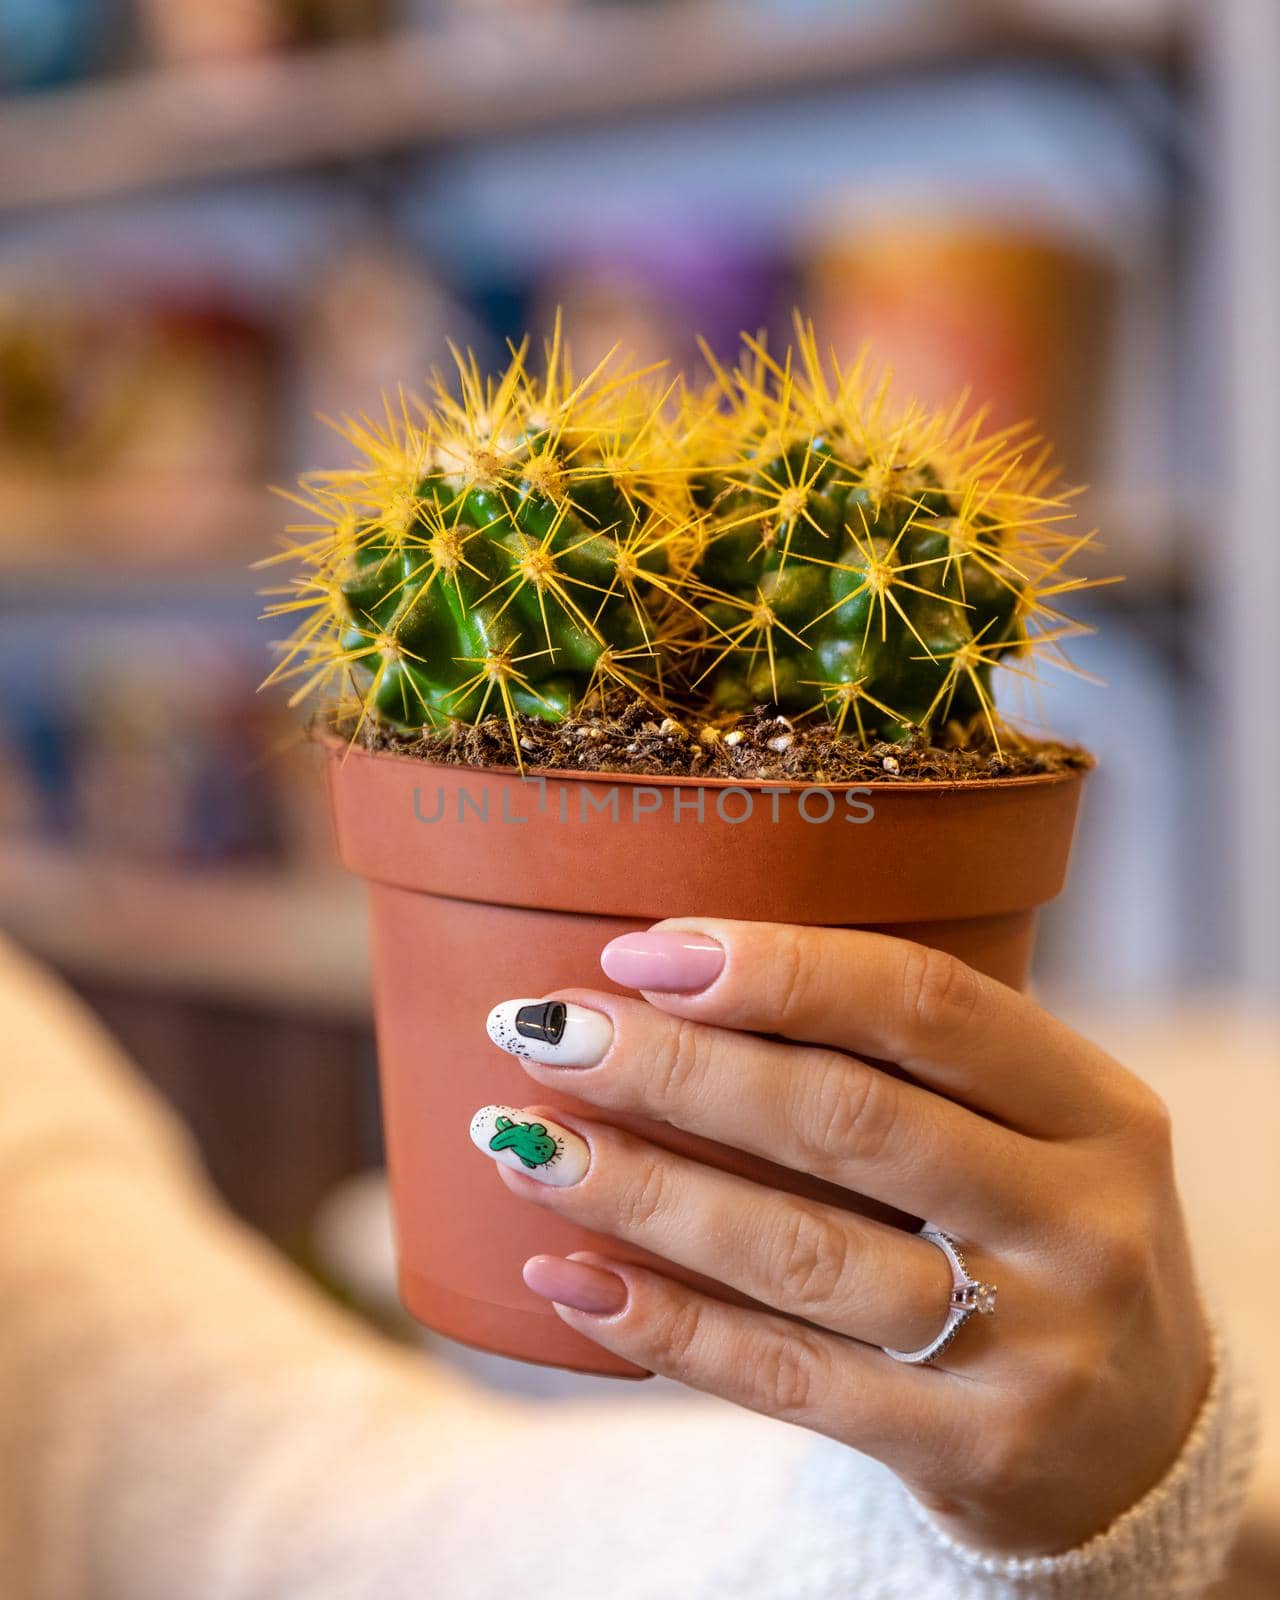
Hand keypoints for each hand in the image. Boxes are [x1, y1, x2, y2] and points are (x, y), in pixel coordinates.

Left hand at [476, 919, 1210, 1555]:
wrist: (1137, 1444)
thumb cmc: (1041, 1236)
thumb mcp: (1036, 1128)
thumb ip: (909, 1060)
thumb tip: (682, 972)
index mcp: (1097, 1107)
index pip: (925, 1003)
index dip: (775, 968)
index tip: (642, 950)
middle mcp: (1079, 1220)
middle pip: (843, 1118)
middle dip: (674, 1067)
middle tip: (545, 1030)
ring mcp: (1032, 1344)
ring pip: (796, 1249)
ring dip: (639, 1189)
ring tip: (522, 1142)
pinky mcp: (967, 1447)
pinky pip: (782, 1378)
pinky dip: (662, 1323)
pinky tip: (567, 1274)